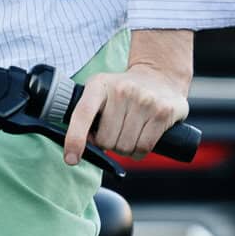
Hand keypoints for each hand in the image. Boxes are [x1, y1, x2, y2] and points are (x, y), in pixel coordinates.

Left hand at [63, 58, 190, 164]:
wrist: (160, 76)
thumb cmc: (123, 92)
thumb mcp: (100, 94)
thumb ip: (87, 117)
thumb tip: (87, 144)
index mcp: (99, 85)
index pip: (82, 114)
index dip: (74, 139)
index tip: (71, 159)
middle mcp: (122, 90)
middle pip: (106, 140)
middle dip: (108, 144)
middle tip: (115, 133)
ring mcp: (144, 100)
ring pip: (124, 147)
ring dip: (124, 149)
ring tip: (129, 133)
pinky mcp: (163, 112)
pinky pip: (143, 147)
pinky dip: (138, 152)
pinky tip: (140, 139)